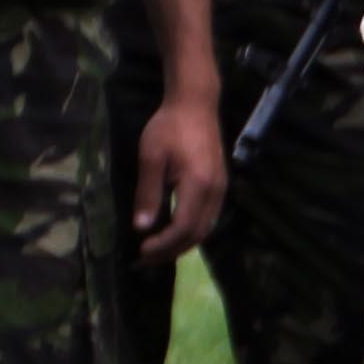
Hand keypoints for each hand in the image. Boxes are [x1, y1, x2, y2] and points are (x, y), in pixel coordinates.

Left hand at [130, 87, 226, 260]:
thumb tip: (142, 226)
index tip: (142, 250)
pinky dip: (191, 231)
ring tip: (159, 249)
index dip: (163, 244)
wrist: (196, 105)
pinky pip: (208, 218)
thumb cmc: (169, 128)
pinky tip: (174, 231)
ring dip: (182, 243)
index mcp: (198, 186)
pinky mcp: (220, 186)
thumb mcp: (151, 158)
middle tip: (148, 258)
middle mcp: (215, 193)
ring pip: (206, 228)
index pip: (183, 227)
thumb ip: (148, 193)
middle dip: (172, 250)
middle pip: (198, 234)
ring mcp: (221, 190)